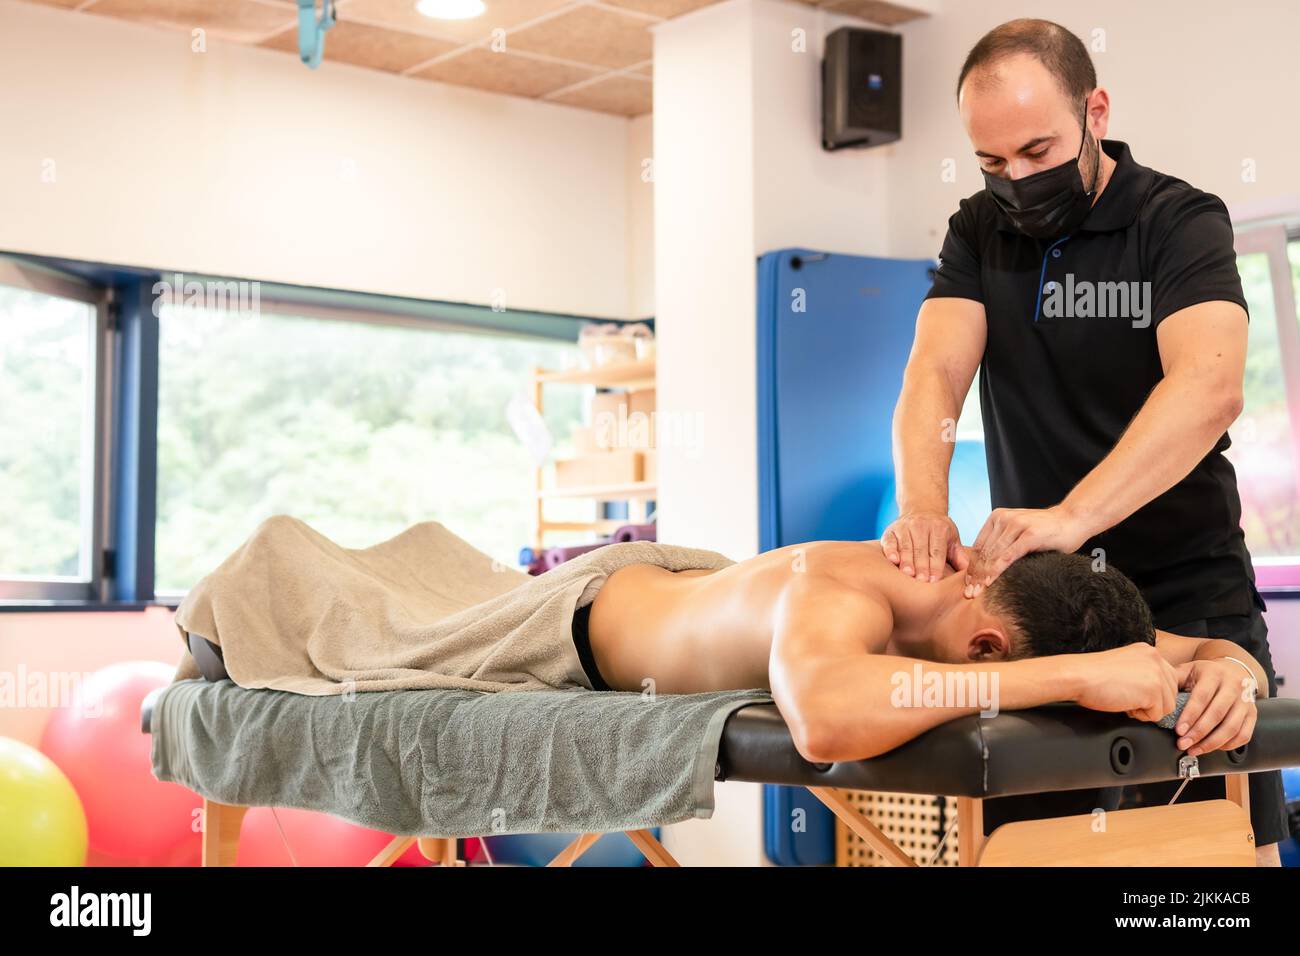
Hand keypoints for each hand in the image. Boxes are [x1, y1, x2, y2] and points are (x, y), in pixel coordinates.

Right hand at [881, 512, 968, 582]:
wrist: (921, 510)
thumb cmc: (939, 531)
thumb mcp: (952, 538)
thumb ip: (959, 555)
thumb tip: (967, 571)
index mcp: (939, 528)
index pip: (937, 550)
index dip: (936, 566)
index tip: (935, 580)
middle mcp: (920, 525)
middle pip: (921, 549)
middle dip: (921, 566)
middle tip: (922, 581)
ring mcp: (904, 527)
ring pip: (905, 546)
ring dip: (906, 561)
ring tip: (908, 574)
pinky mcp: (890, 531)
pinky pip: (889, 541)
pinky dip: (890, 550)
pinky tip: (893, 560)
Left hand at [964, 505, 1089, 596]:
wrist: (1073, 520)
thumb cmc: (1046, 531)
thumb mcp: (1018, 534)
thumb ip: (1002, 544)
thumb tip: (984, 567)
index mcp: (997, 518)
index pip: (978, 546)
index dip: (971, 567)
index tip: (967, 584)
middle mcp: (1003, 519)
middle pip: (983, 552)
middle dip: (974, 575)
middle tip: (968, 593)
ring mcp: (1016, 526)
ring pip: (993, 556)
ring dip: (982, 576)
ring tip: (975, 593)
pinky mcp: (1029, 535)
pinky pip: (1007, 556)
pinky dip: (997, 571)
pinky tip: (989, 583)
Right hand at [1072, 643, 1179, 721]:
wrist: (1078, 676)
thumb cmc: (1092, 674)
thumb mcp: (1124, 665)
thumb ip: (1143, 672)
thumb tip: (1154, 692)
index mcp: (1148, 651)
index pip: (1168, 678)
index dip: (1152, 691)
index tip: (1133, 691)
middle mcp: (1156, 658)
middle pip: (1171, 692)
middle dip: (1152, 701)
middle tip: (1128, 697)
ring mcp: (1156, 674)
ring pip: (1168, 705)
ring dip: (1147, 709)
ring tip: (1125, 700)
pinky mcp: (1153, 691)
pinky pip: (1157, 715)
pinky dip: (1141, 716)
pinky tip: (1125, 704)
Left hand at [1170, 659, 1258, 754]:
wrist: (1233, 670)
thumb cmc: (1206, 674)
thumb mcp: (1189, 670)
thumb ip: (1174, 680)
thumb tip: (1158, 695)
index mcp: (1214, 674)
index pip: (1202, 697)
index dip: (1190, 716)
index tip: (1178, 731)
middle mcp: (1233, 687)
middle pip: (1216, 714)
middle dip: (1198, 733)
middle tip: (1183, 744)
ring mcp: (1246, 701)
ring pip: (1231, 727)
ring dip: (1211, 743)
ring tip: (1194, 749)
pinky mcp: (1253, 714)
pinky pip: (1244, 734)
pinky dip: (1228, 745)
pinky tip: (1213, 747)